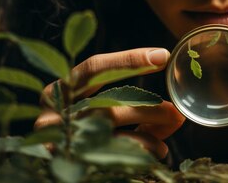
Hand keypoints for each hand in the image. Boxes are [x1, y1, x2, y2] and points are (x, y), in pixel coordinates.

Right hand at [34, 48, 185, 158]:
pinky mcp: (69, 161)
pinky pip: (112, 155)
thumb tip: (175, 114)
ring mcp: (59, 140)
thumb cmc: (80, 133)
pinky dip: (139, 151)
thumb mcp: (101, 113)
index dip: (128, 60)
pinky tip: (157, 150)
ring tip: (168, 132)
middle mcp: (54, 113)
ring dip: (147, 131)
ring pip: (111, 132)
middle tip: (175, 110)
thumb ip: (133, 108)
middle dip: (145, 105)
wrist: (51, 170)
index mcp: (59, 91)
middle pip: (106, 103)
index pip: (94, 68)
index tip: (161, 56)